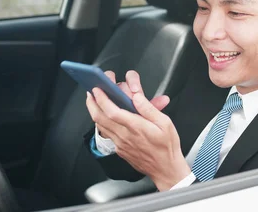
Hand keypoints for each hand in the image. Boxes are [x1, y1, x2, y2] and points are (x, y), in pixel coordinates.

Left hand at [85, 70, 190, 190]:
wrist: (165, 169)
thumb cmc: (166, 147)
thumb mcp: (165, 123)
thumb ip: (149, 109)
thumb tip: (137, 97)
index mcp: (136, 127)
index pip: (112, 112)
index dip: (102, 99)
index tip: (98, 89)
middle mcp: (125, 136)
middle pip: (100, 118)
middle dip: (92, 103)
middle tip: (90, 93)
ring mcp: (120, 144)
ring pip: (101, 126)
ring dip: (94, 112)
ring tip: (94, 101)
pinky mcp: (120, 149)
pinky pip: (107, 133)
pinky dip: (101, 122)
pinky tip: (104, 117)